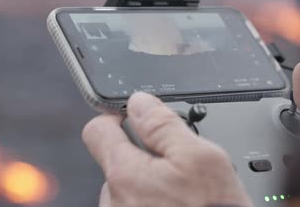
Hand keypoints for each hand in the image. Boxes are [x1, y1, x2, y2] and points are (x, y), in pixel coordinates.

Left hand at [82, 61, 299, 206]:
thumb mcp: (201, 159)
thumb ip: (164, 125)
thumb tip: (140, 102)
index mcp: (125, 173)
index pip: (97, 130)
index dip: (116, 117)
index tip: (134, 117)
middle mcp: (114, 199)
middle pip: (118, 160)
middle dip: (143, 156)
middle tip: (178, 164)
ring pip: (130, 188)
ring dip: (150, 184)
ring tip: (184, 193)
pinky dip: (154, 204)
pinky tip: (180, 206)